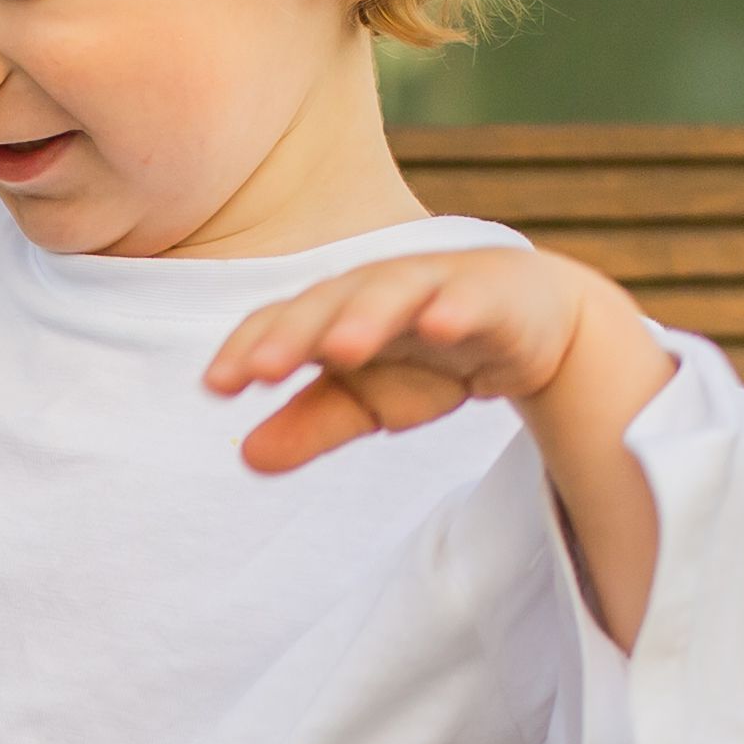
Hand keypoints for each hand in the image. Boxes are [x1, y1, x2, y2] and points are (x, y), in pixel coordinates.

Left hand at [207, 245, 682, 639]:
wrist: (527, 321)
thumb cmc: (429, 353)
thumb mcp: (368, 401)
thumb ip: (311, 424)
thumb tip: (245, 457)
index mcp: (337, 312)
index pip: (282, 325)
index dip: (249, 350)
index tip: (217, 386)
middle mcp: (377, 290)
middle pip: (327, 305)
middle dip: (294, 334)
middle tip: (262, 370)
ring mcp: (434, 286)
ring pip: (394, 295)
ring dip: (367, 317)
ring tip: (341, 348)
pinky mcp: (492, 295)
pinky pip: (471, 299)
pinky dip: (455, 308)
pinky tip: (440, 324)